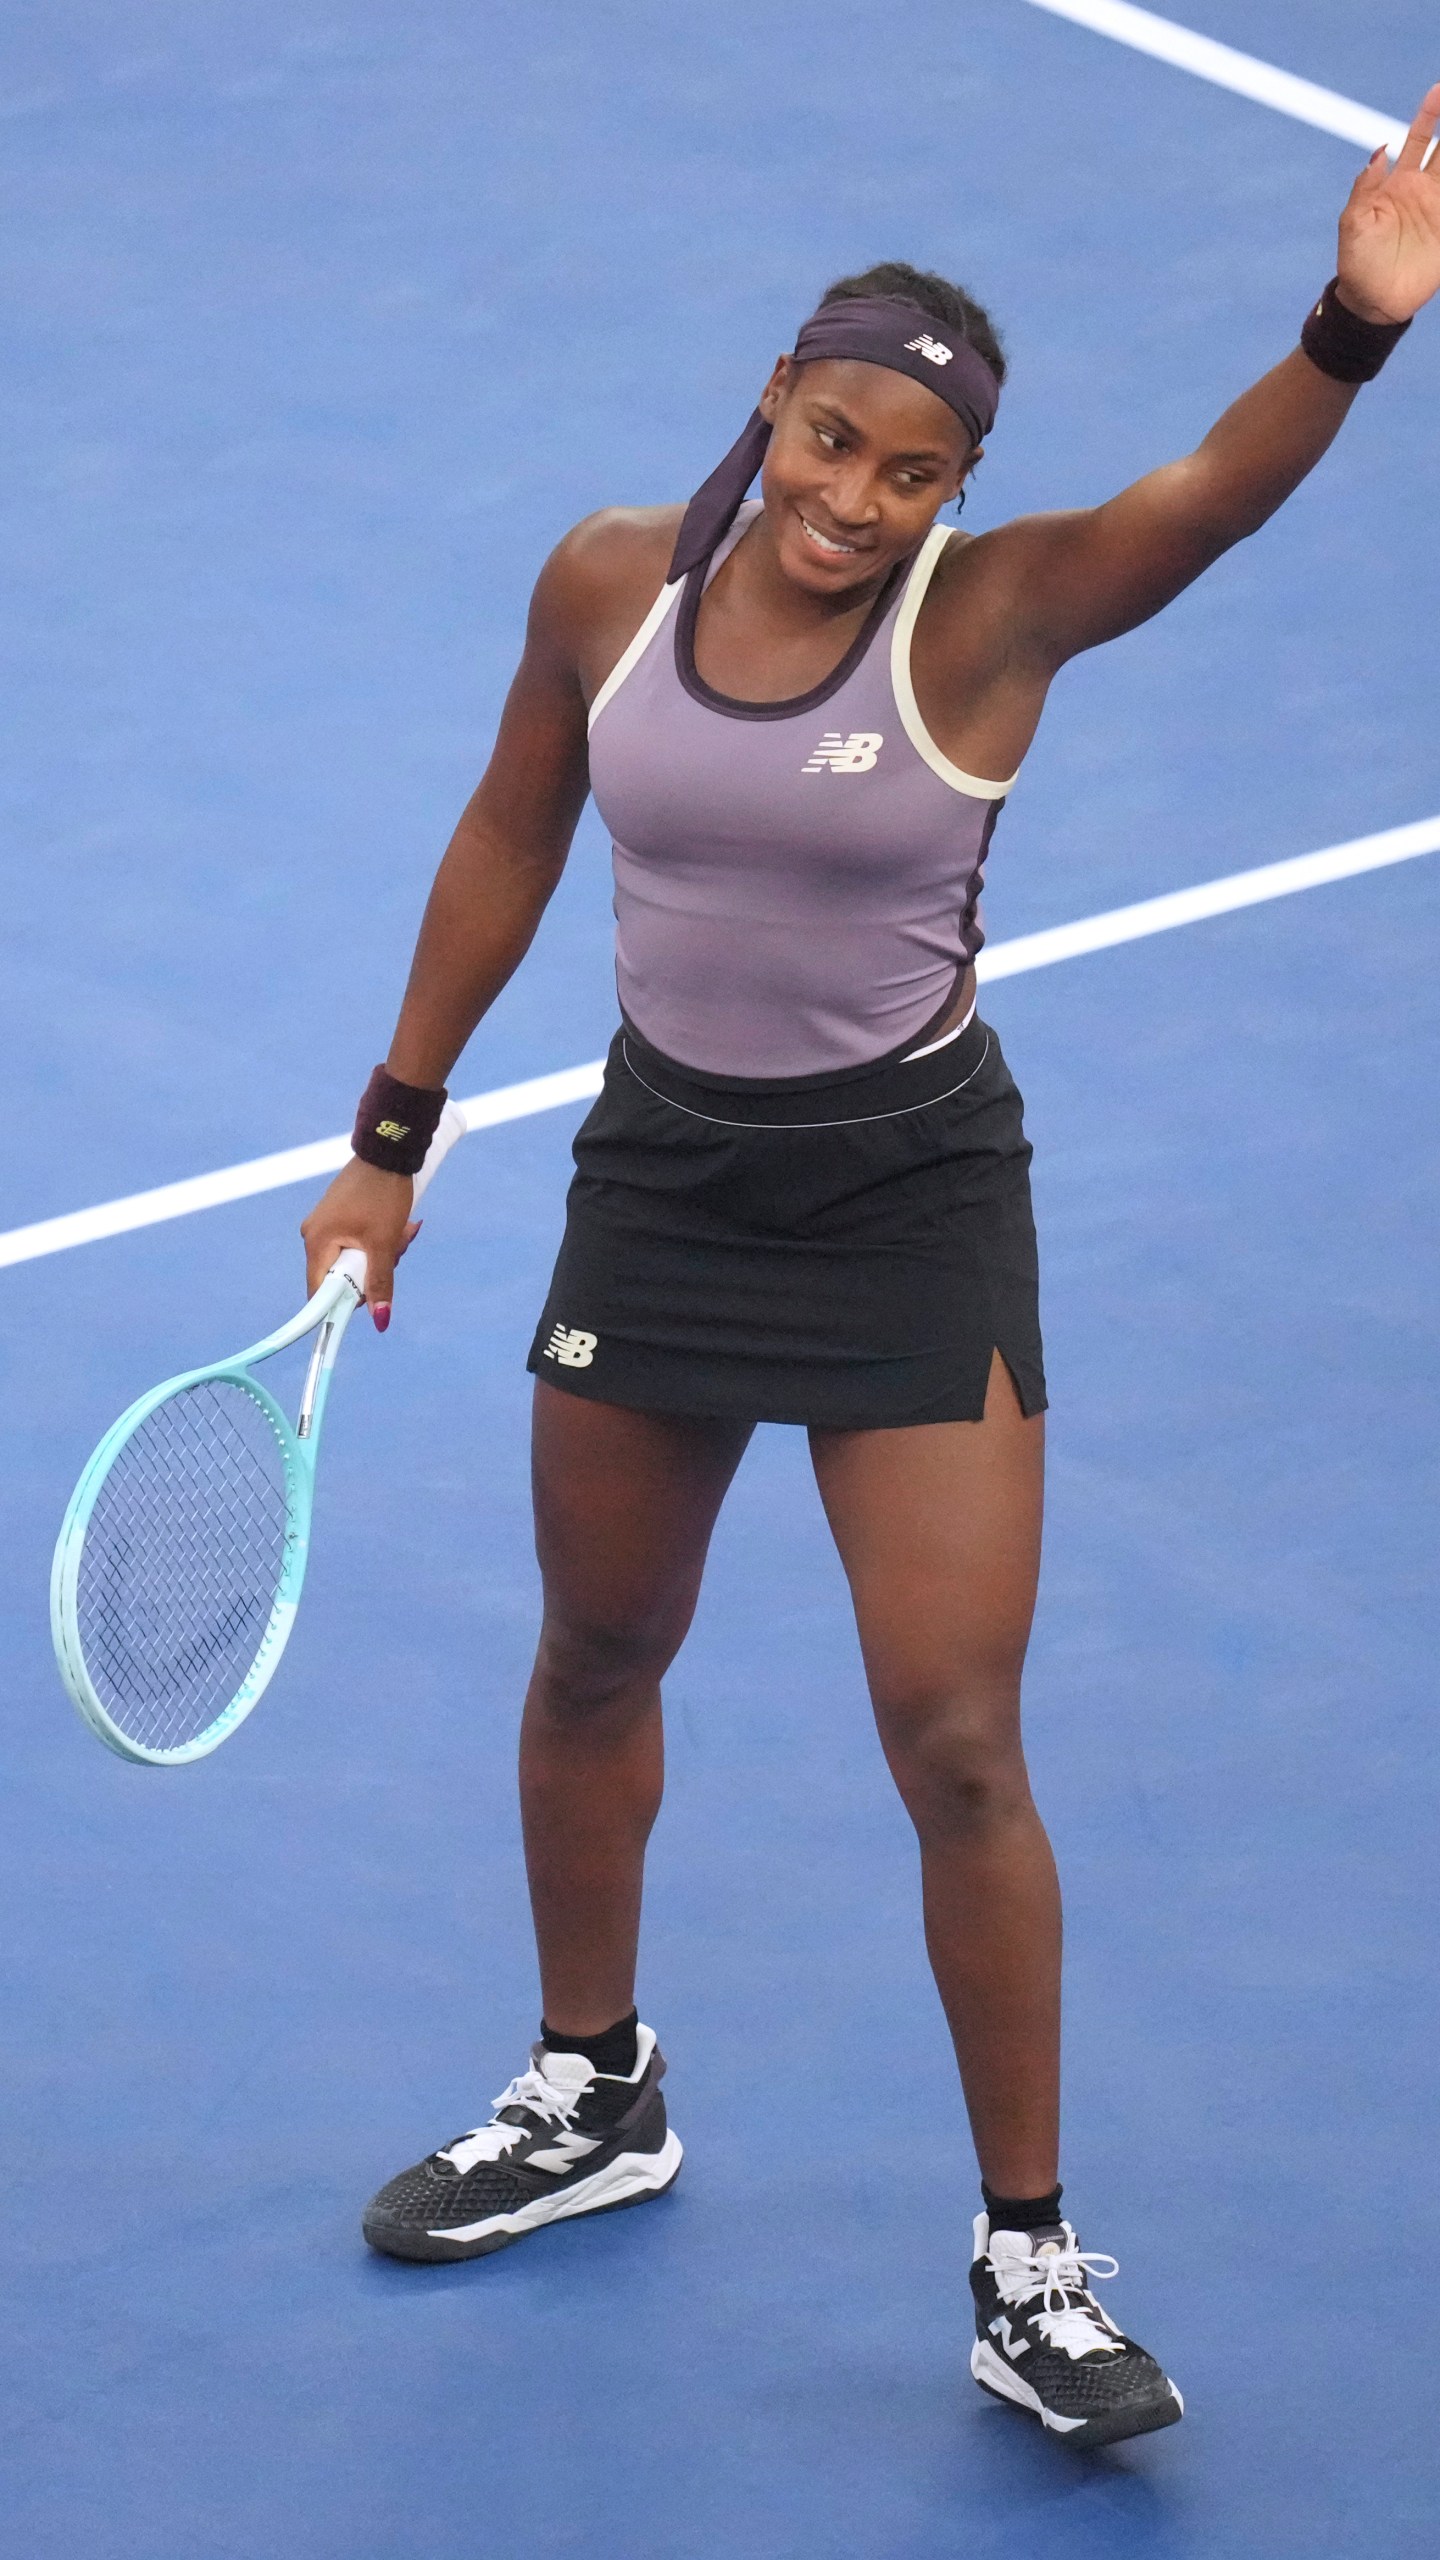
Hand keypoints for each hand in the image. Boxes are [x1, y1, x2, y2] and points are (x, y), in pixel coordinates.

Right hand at [300, 1157, 420, 1329]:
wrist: (388, 1151)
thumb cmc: (383, 1194)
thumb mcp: (385, 1243)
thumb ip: (380, 1283)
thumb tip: (380, 1320)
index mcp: (317, 1242)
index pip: (320, 1291)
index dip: (343, 1303)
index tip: (369, 1304)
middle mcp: (314, 1235)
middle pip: (343, 1275)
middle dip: (375, 1269)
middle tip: (398, 1250)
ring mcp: (326, 1224)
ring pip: (356, 1258)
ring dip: (383, 1253)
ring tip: (405, 1230)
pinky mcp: (340, 1216)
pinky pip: (358, 1242)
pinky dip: (380, 1240)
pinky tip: (401, 1226)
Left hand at [1337, 83, 1439, 323]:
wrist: (1372, 304)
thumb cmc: (1357, 264)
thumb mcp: (1353, 224)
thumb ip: (1366, 187)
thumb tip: (1380, 151)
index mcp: (1398, 183)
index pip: (1419, 139)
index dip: (1430, 114)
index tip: (1439, 89)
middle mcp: (1424, 190)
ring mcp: (1439, 209)